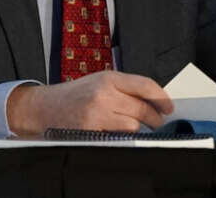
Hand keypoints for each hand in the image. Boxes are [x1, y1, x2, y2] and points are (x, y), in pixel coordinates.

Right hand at [6, 71, 173, 136]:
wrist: (46, 107)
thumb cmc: (75, 94)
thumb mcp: (100, 80)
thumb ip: (125, 87)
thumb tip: (154, 99)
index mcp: (108, 77)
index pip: (145, 85)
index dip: (161, 97)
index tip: (169, 106)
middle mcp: (103, 93)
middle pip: (142, 108)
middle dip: (154, 117)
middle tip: (157, 121)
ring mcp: (97, 113)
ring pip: (132, 126)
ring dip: (136, 128)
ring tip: (132, 125)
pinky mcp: (91, 131)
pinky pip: (117, 137)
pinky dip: (120, 136)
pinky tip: (116, 131)